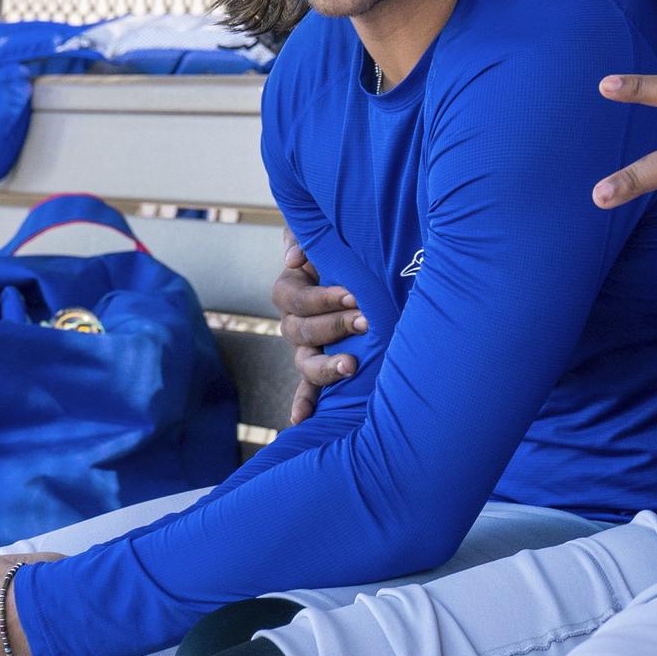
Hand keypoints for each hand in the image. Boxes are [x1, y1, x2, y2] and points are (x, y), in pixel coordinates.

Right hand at [272, 228, 367, 423]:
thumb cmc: (344, 247)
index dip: (320, 298)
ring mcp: (307, 348)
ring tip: (350, 366)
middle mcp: (295, 321)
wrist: (363, 267)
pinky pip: (307, 388)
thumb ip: (304, 236)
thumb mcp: (325, 235)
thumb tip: (294, 259)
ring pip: (305, 362)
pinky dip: (303, 403)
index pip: (293, 297)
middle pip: (300, 330)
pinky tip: (301, 420)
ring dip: (325, 367)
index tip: (353, 294)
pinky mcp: (322, 367)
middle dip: (333, 327)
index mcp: (292, 289)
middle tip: (364, 322)